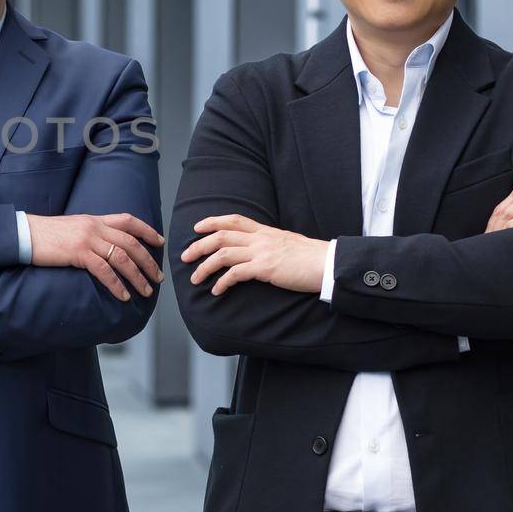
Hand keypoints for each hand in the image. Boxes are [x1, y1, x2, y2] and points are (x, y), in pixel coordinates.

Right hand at [26, 213, 163, 300]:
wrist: (24, 233)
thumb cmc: (45, 235)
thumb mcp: (72, 228)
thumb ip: (90, 233)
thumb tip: (103, 246)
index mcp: (94, 219)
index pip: (128, 220)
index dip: (147, 230)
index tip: (159, 242)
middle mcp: (94, 226)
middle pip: (131, 242)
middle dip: (148, 261)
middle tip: (158, 277)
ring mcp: (87, 239)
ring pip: (122, 257)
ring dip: (137, 276)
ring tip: (146, 291)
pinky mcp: (78, 252)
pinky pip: (104, 270)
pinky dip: (116, 284)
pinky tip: (123, 296)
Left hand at [181, 214, 328, 296]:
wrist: (327, 264)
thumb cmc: (311, 257)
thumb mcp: (287, 243)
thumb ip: (270, 244)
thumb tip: (260, 250)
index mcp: (265, 231)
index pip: (234, 220)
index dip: (213, 221)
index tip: (197, 227)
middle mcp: (260, 238)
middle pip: (221, 235)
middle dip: (199, 245)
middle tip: (185, 257)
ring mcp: (261, 252)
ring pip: (222, 254)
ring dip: (204, 267)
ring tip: (195, 278)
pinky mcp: (265, 268)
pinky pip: (235, 274)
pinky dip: (222, 282)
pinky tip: (216, 291)